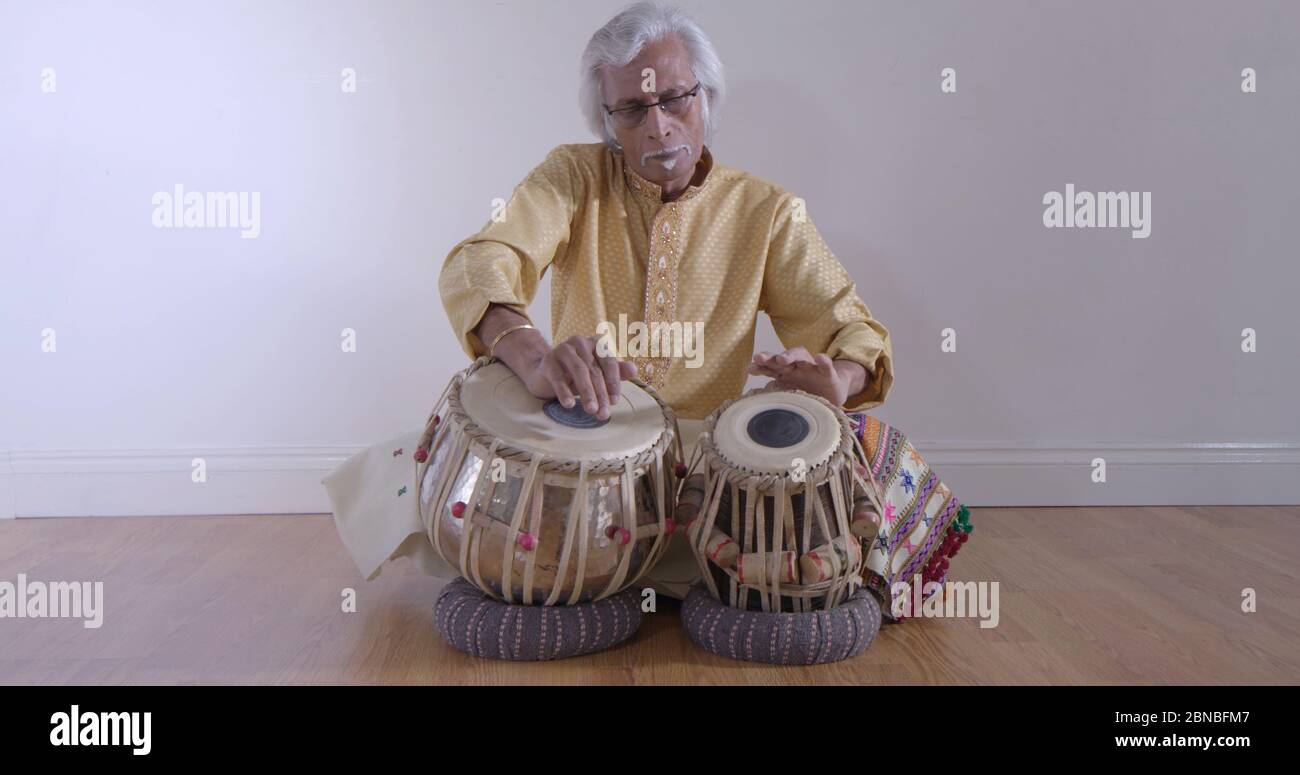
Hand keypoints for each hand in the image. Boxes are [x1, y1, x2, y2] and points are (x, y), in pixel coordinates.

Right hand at [521, 335, 638, 420]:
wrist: (544, 372)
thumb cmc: (575, 374)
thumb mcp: (596, 374)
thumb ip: (615, 372)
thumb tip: (634, 370)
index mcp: (596, 343)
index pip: (609, 362)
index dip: (613, 383)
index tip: (614, 402)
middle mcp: (580, 342)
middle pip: (595, 370)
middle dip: (600, 394)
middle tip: (603, 414)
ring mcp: (563, 349)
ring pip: (579, 371)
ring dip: (587, 392)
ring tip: (591, 410)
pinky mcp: (548, 360)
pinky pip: (558, 377)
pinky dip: (565, 392)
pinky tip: (569, 404)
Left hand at [748, 347, 855, 407]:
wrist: (832, 395)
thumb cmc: (807, 393)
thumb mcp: (790, 395)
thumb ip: (775, 392)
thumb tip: (754, 396)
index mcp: (785, 373)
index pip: (771, 367)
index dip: (761, 366)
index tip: (751, 368)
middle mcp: (797, 367)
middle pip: (782, 359)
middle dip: (770, 358)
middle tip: (759, 358)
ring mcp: (812, 369)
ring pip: (801, 357)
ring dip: (791, 355)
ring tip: (782, 358)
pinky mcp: (828, 374)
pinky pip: (826, 366)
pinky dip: (823, 361)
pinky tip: (819, 358)